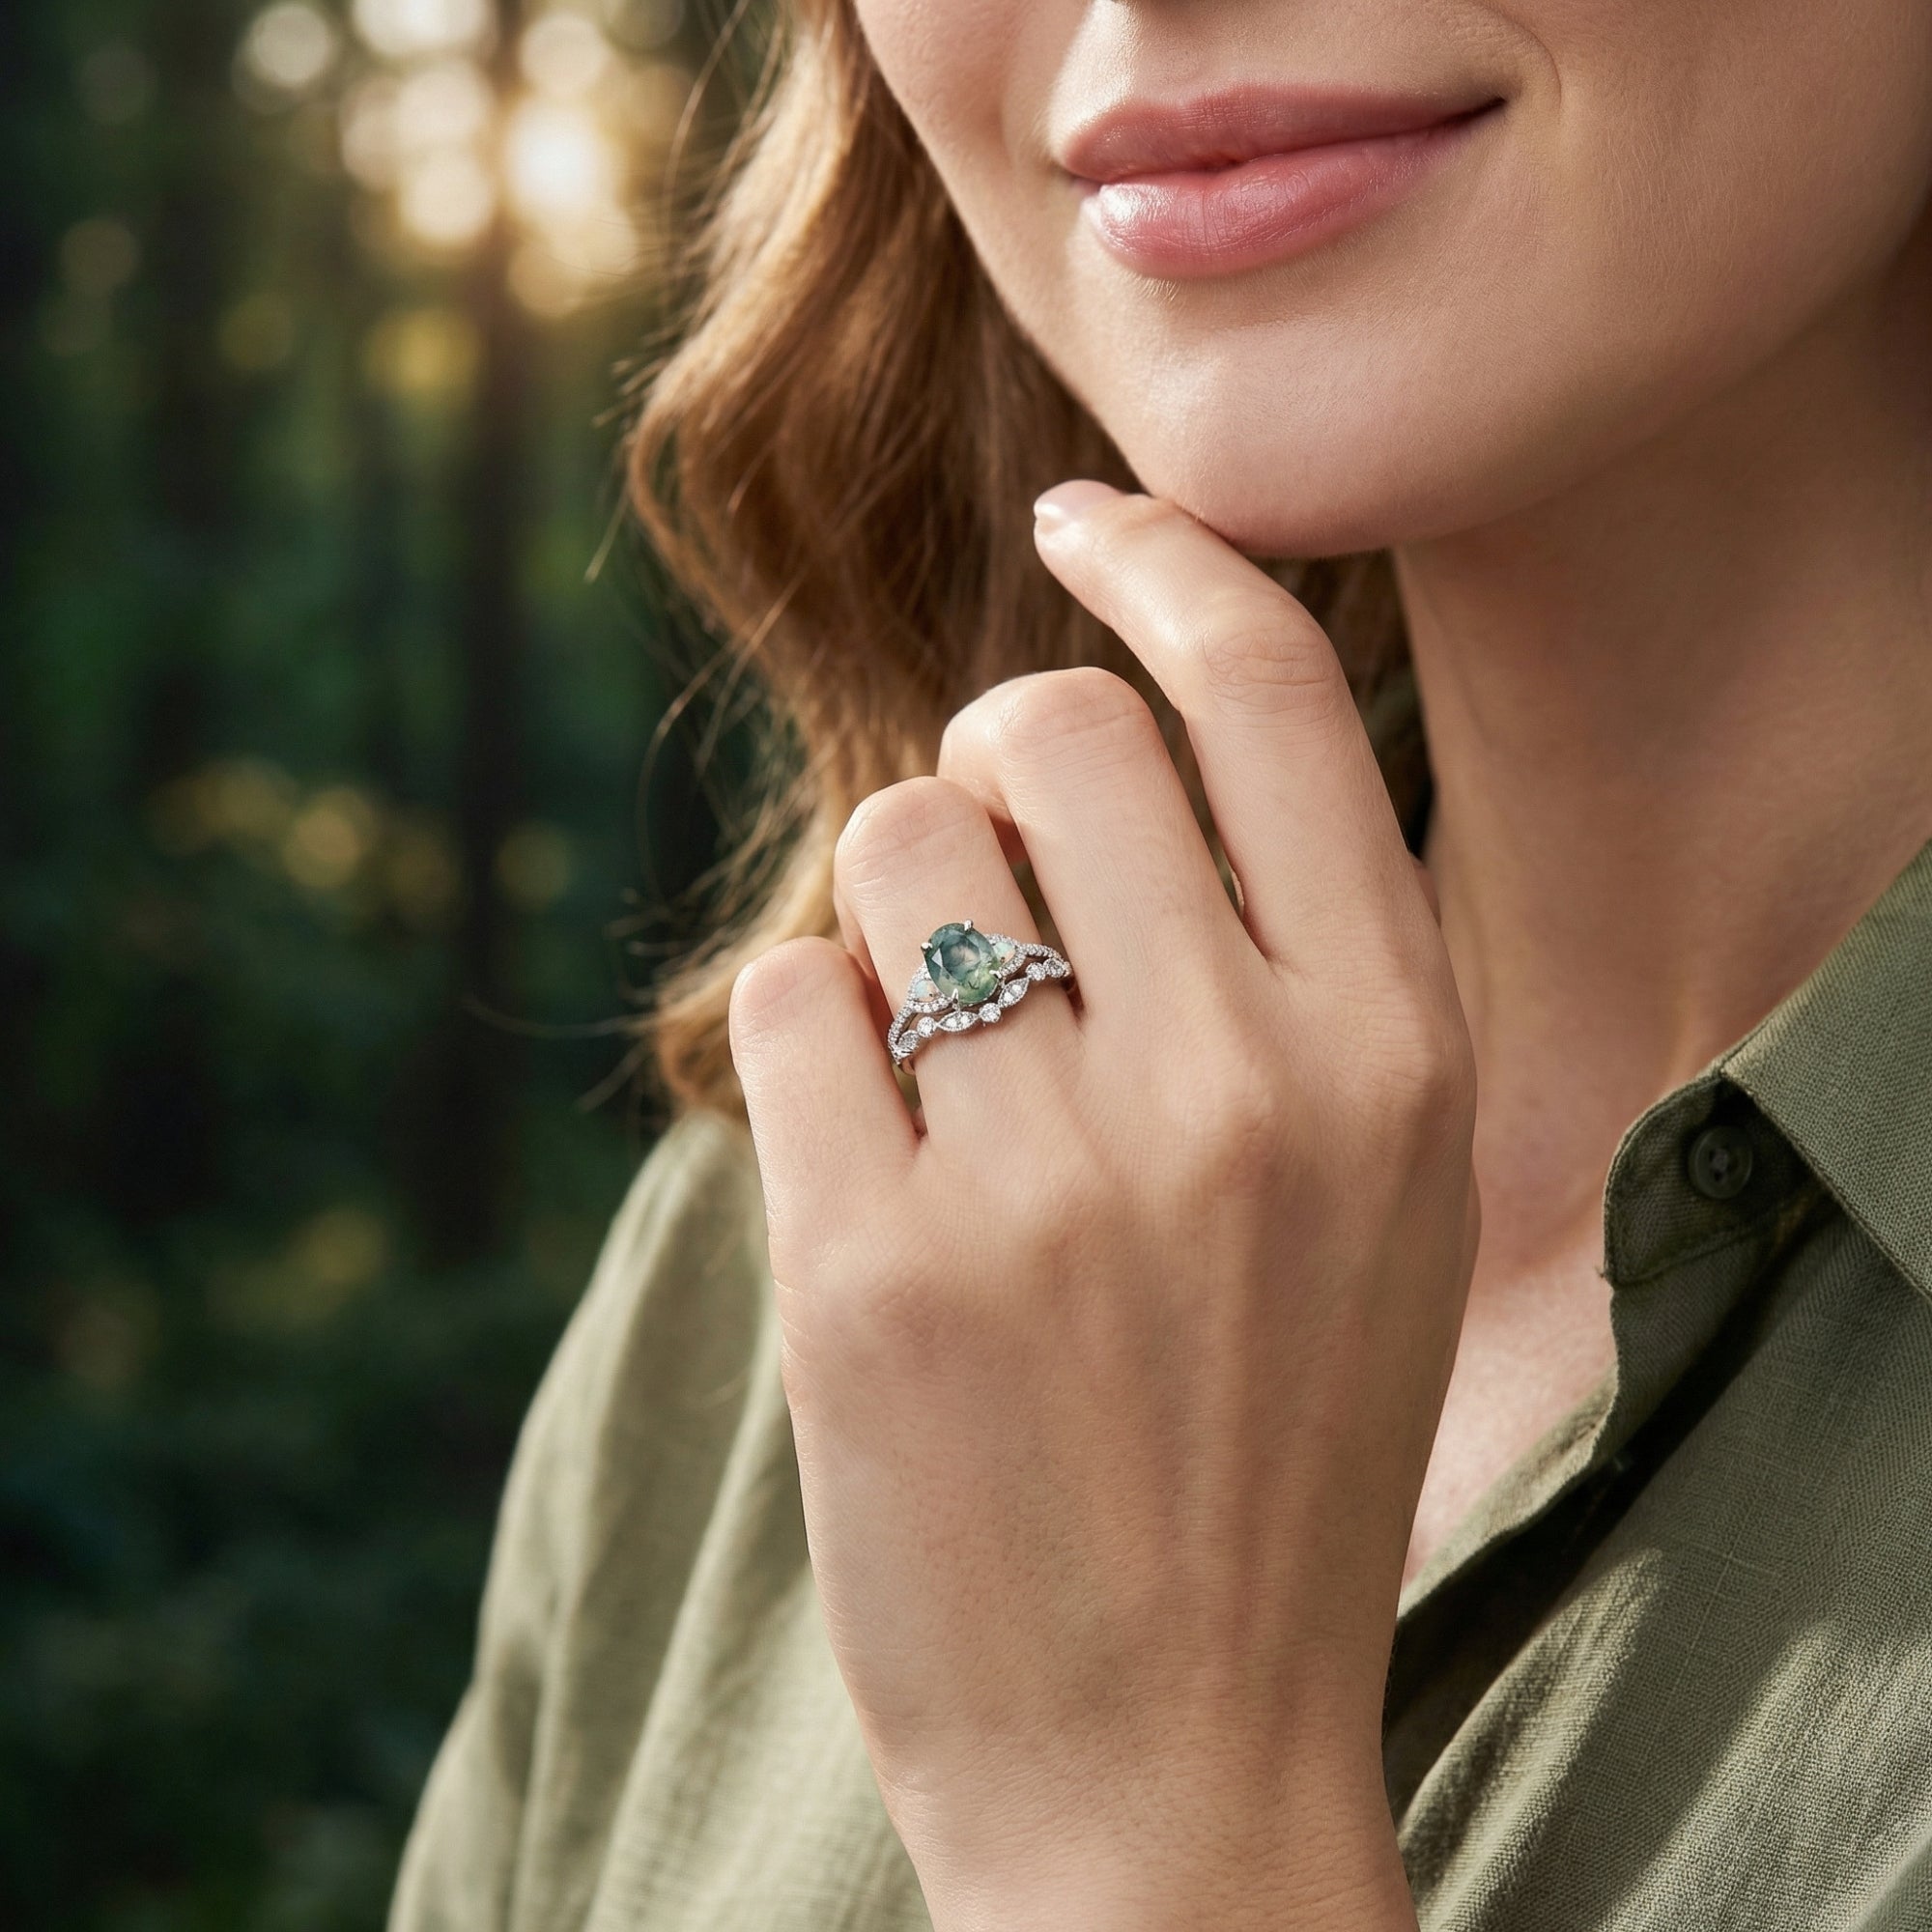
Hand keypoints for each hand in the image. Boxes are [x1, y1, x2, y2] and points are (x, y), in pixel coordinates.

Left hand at [726, 482, 1480, 1931]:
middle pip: (1047, 728)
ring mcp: (1053, 1172)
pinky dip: (808, 1040)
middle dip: (997, 761)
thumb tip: (1108, 720)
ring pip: (900, 841)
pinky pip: (790, 993)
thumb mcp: (1371, 1182)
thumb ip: (1287, 952)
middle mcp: (1245, 1077)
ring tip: (943, 1060)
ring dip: (897, 912)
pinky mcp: (873, 1261)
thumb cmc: (1266, 1438)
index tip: (1089, 517)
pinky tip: (869, 1158)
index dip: (1165, 565)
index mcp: (1399, 1042)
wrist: (1168, 1751)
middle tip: (1000, 875)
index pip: (1268, 688)